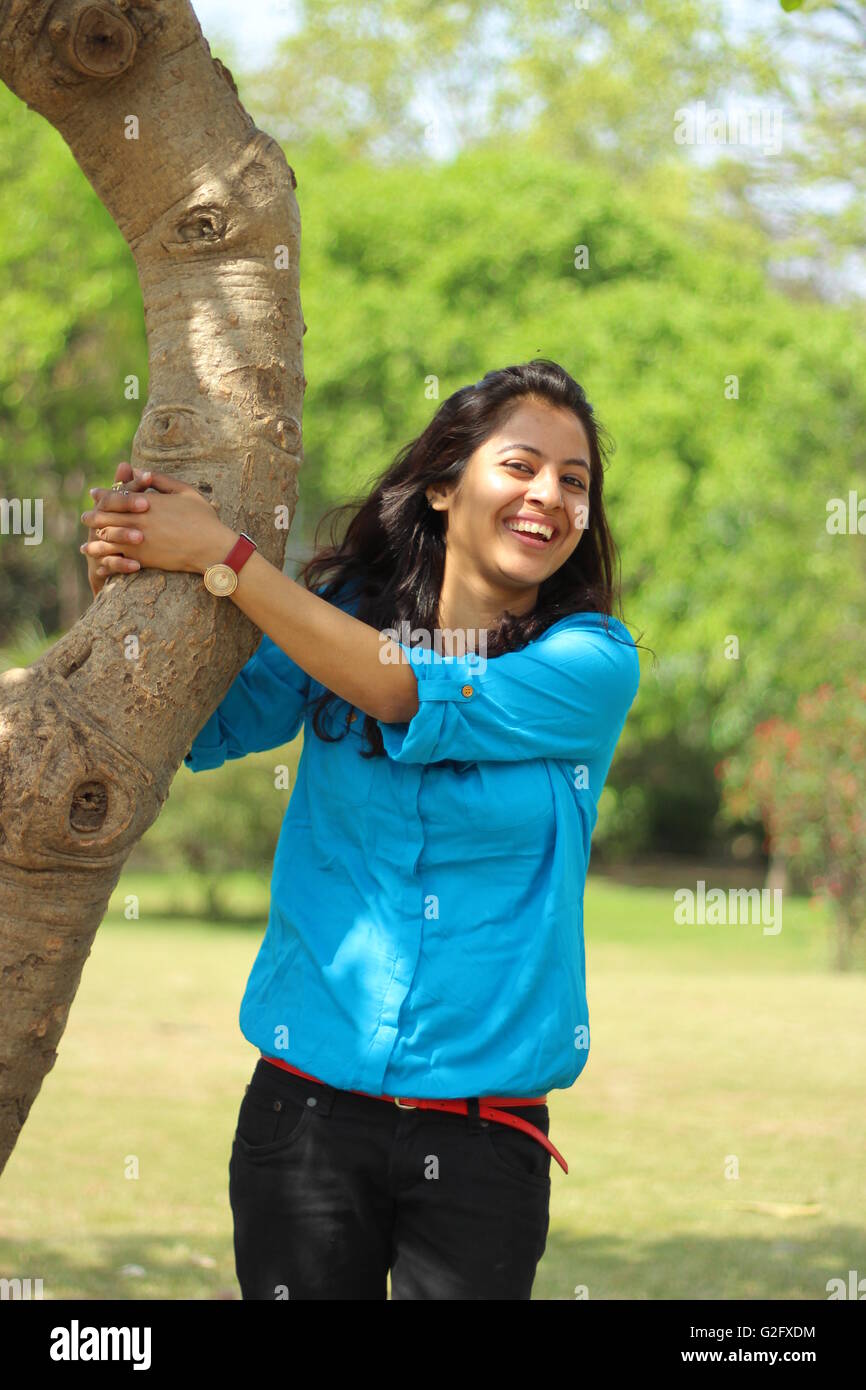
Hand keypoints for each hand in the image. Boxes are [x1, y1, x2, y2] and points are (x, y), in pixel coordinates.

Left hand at [81, 466, 234, 590]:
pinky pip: (117, 560)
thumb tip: (141, 471)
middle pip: (104, 518)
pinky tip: (100, 566)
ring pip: (106, 540)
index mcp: (146, 502)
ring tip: (86, 546)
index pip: (115, 496)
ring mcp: (138, 540)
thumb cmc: (203, 518)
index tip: (94, 495)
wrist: (211, 547)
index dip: (102, 496)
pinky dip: (106, 562)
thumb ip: (161, 480)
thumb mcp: (185, 491)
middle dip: (92, 519)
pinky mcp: (142, 559)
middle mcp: (137, 520)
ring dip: (94, 544)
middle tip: (85, 519)